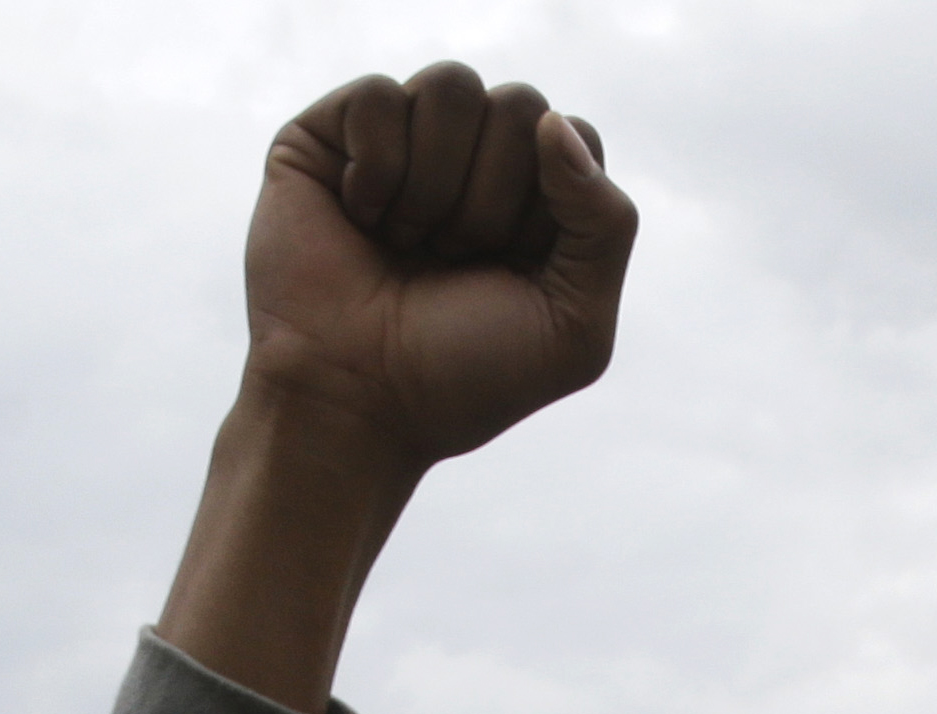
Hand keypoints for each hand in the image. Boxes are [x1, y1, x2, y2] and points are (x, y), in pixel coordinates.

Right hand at [243, 68, 634, 473]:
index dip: (550, 204)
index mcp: (536, 198)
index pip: (575, 136)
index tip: (512, 269)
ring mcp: (402, 142)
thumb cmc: (465, 374)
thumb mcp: (576, 322)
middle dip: (491, 200)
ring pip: (452, 86)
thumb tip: (552, 124)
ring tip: (407, 244)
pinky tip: (361, 219)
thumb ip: (606, 224)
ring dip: (435, 186)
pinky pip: (378, 96)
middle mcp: (471, 160)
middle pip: (520, 106)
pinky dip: (377, 171)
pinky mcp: (330, 136)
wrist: (355, 404)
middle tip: (452, 260)